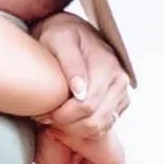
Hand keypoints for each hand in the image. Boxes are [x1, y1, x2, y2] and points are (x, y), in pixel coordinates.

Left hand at [32, 10, 130, 141]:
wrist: (69, 33)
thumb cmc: (60, 35)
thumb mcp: (59, 40)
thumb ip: (70, 63)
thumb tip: (80, 91)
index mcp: (107, 66)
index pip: (86, 105)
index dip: (62, 115)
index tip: (42, 114)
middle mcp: (119, 80)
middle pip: (94, 121)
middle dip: (66, 125)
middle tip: (45, 118)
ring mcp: (121, 93)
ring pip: (99, 128)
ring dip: (74, 130)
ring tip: (54, 119)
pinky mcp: (118, 103)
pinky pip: (102, 128)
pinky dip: (83, 130)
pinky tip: (66, 120)